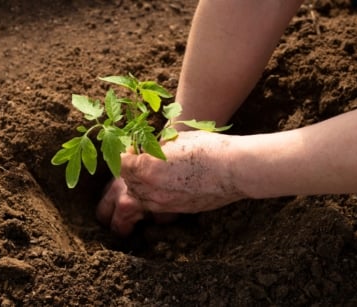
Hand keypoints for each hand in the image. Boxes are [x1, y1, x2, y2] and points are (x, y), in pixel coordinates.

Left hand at [96, 131, 246, 235]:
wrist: (235, 170)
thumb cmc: (208, 148)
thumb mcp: (176, 139)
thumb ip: (155, 147)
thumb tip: (145, 150)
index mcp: (148, 168)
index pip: (121, 163)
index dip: (126, 153)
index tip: (135, 148)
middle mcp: (151, 189)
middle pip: (127, 182)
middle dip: (131, 170)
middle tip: (142, 159)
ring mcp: (163, 204)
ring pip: (139, 197)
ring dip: (140, 185)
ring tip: (153, 174)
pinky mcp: (176, 211)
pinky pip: (155, 205)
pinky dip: (154, 196)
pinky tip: (166, 185)